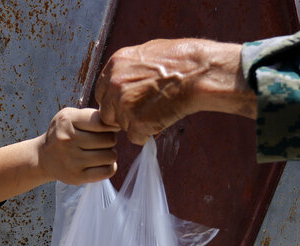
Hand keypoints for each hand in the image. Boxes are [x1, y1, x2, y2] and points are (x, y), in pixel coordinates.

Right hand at [37, 107, 117, 184]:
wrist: (43, 157)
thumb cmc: (63, 133)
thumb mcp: (71, 117)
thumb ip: (93, 116)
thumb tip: (118, 124)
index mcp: (68, 120)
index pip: (102, 122)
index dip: (110, 125)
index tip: (108, 128)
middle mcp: (68, 140)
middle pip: (109, 139)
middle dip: (110, 140)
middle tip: (102, 142)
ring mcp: (72, 160)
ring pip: (110, 156)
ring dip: (110, 154)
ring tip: (101, 152)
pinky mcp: (77, 177)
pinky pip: (107, 172)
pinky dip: (110, 167)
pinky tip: (102, 163)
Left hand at [95, 39, 254, 144]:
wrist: (198, 72)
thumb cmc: (181, 60)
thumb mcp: (148, 53)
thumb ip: (130, 68)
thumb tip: (125, 79)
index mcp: (115, 64)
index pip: (101, 93)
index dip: (115, 101)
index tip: (130, 104)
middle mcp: (114, 84)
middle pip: (107, 113)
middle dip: (122, 117)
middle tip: (144, 112)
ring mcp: (124, 104)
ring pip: (123, 126)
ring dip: (138, 125)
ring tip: (159, 112)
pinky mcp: (137, 122)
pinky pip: (136, 138)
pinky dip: (148, 134)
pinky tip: (162, 120)